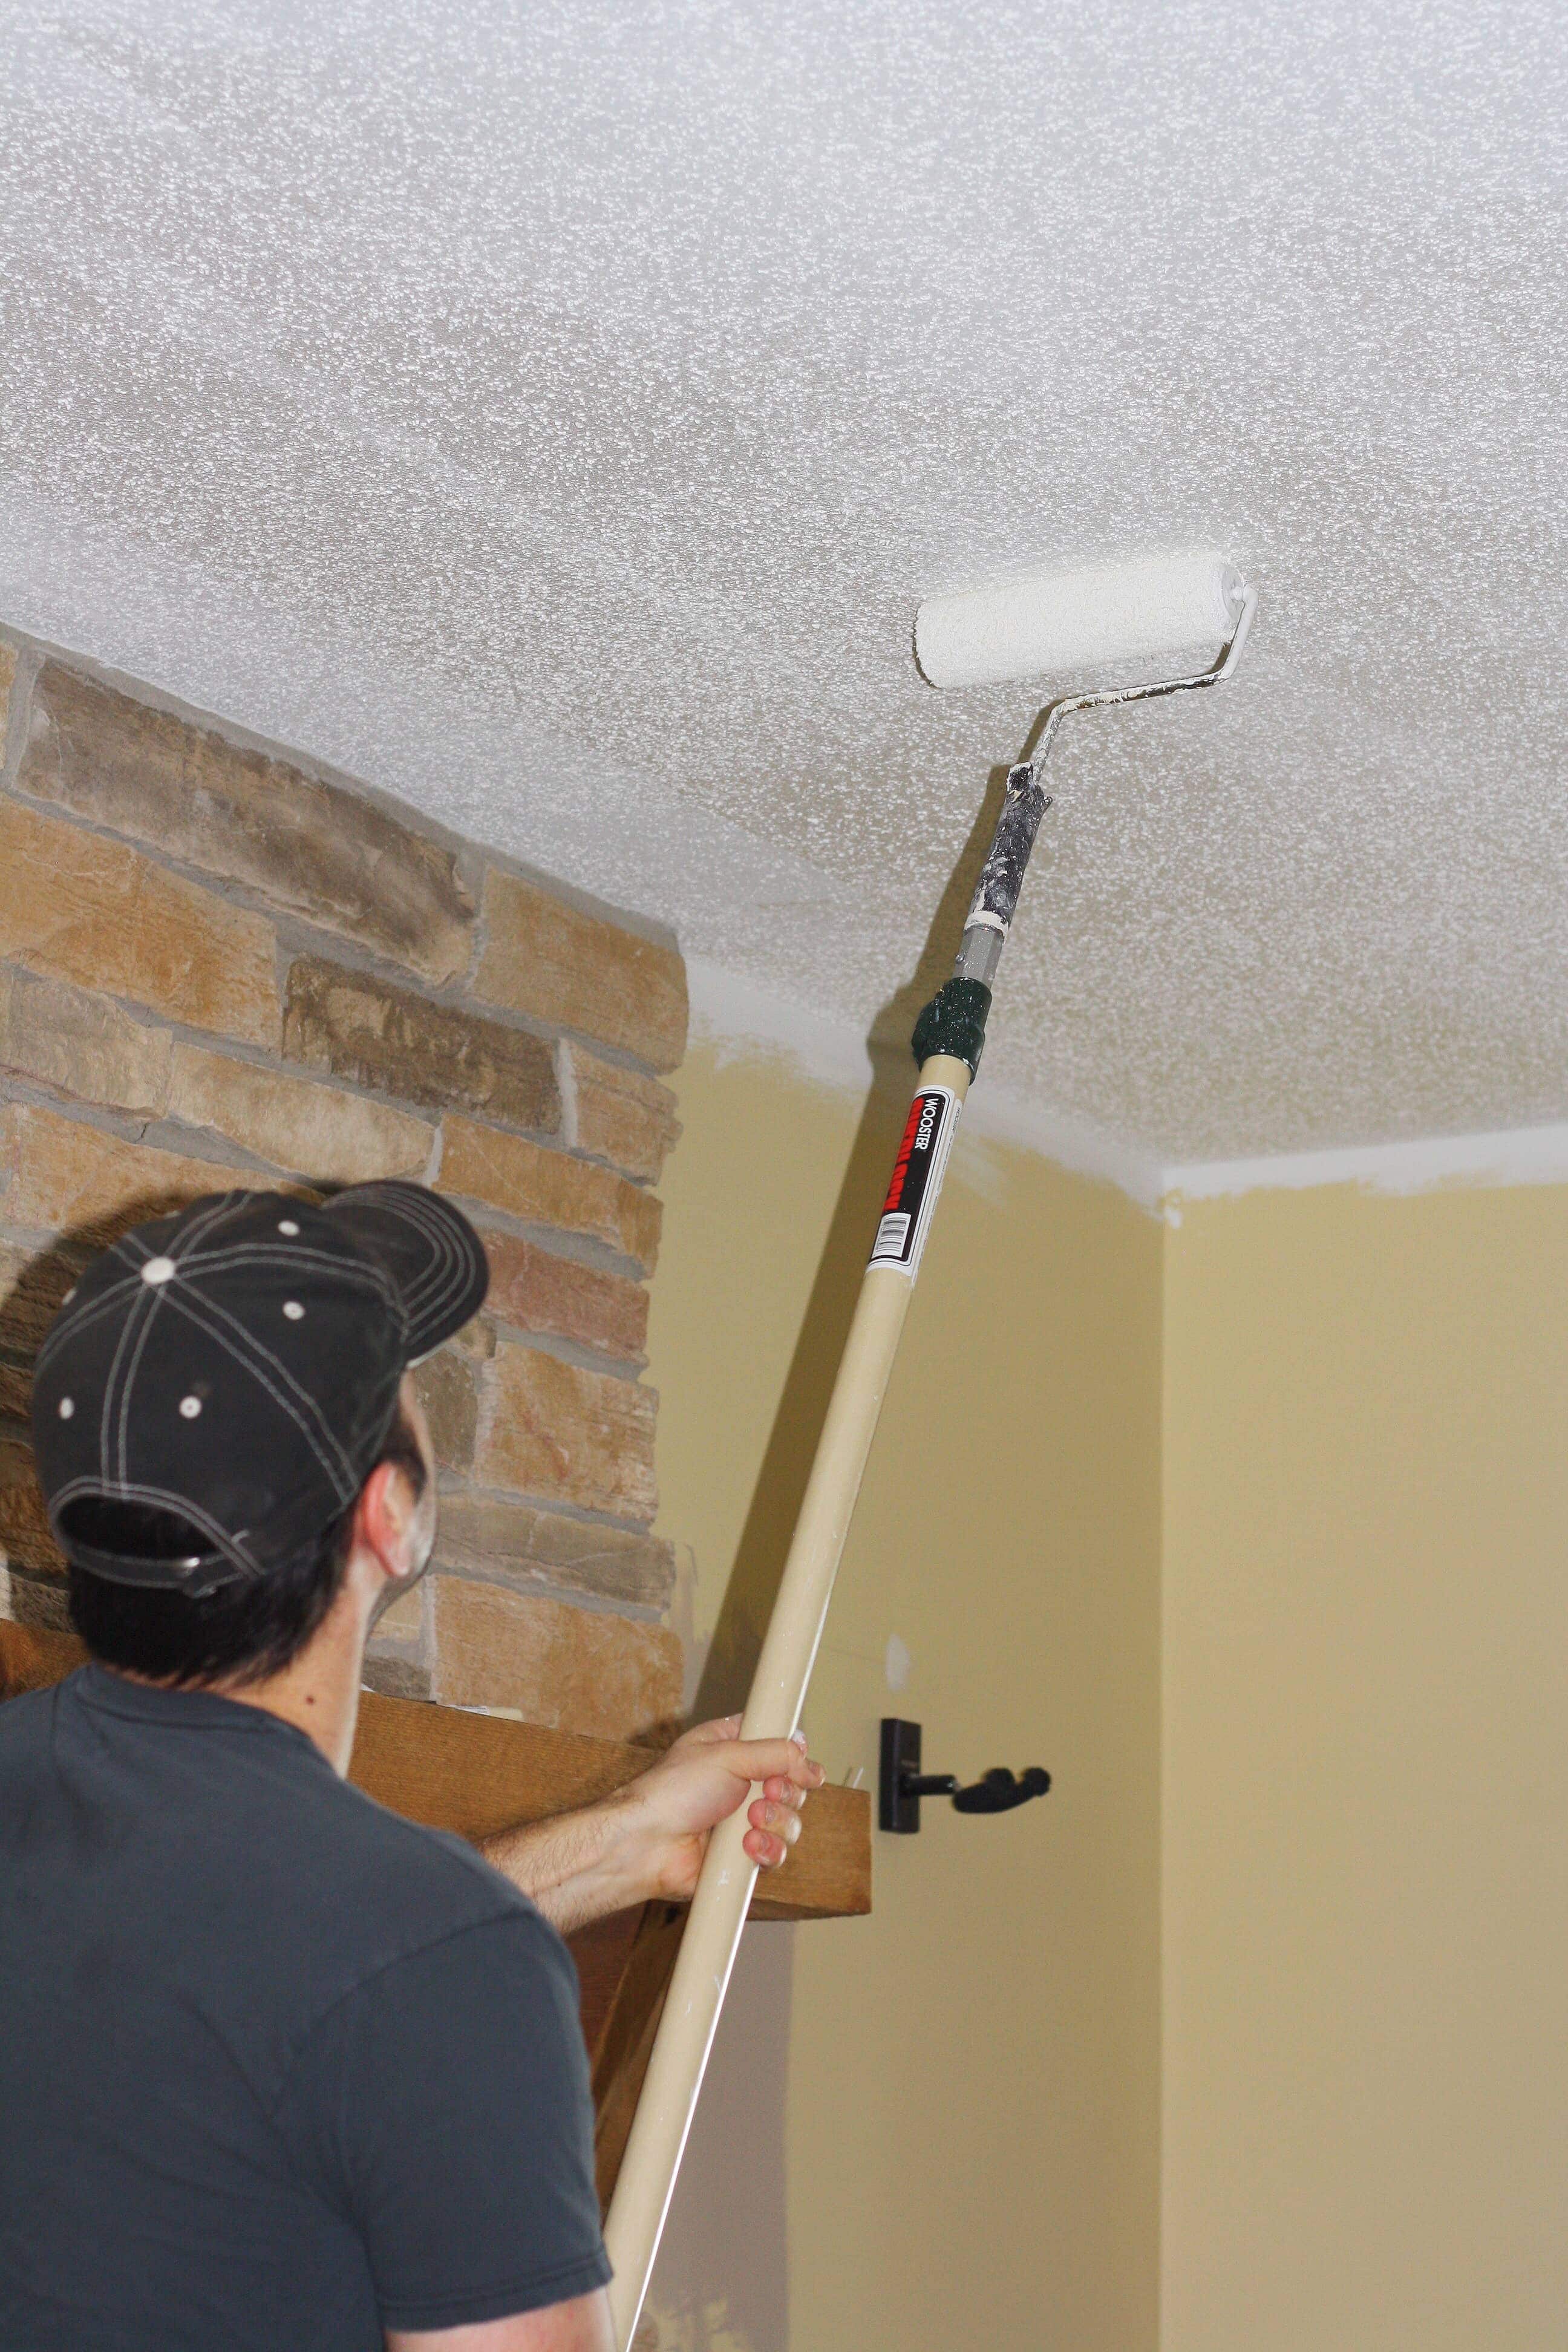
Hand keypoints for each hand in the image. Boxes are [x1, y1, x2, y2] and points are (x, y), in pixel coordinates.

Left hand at [615, 1715, 825, 1904]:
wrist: (646, 1843)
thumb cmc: (672, 1791)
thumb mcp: (727, 1755)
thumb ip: (774, 1753)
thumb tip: (806, 1756)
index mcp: (734, 1749)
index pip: (780, 1748)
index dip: (795, 1759)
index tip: (800, 1767)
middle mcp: (741, 1784)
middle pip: (792, 1787)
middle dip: (787, 1793)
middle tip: (769, 1792)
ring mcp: (742, 1821)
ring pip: (789, 1823)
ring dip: (777, 1822)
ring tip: (751, 1821)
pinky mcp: (742, 1855)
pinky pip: (775, 1854)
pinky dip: (767, 1850)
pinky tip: (747, 1846)